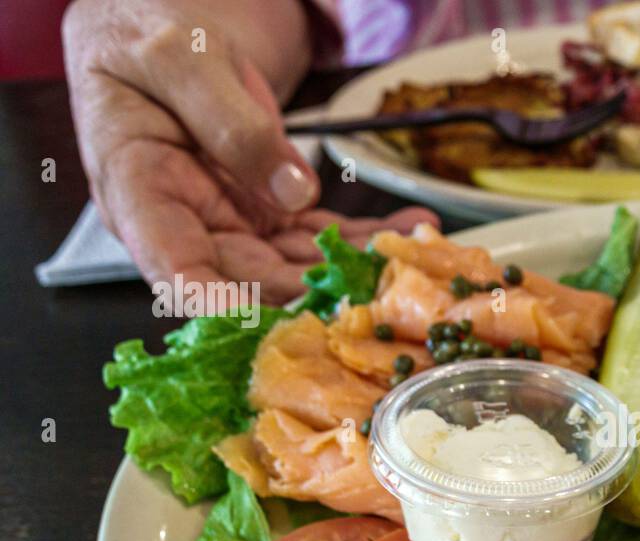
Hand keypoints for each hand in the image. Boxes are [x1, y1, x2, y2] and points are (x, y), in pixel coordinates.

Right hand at [63, 0, 437, 303]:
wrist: (165, 29)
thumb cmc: (148, 38)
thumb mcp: (179, 60)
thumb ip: (229, 122)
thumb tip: (292, 191)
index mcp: (138, 192)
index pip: (175, 270)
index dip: (221, 308)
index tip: (271, 321)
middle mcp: (186, 222)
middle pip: (248, 279)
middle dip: (309, 294)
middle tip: (367, 294)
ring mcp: (230, 221)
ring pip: (294, 265)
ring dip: (350, 271)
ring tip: (406, 262)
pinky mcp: (268, 211)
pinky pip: (320, 236)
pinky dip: (365, 237)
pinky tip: (410, 230)